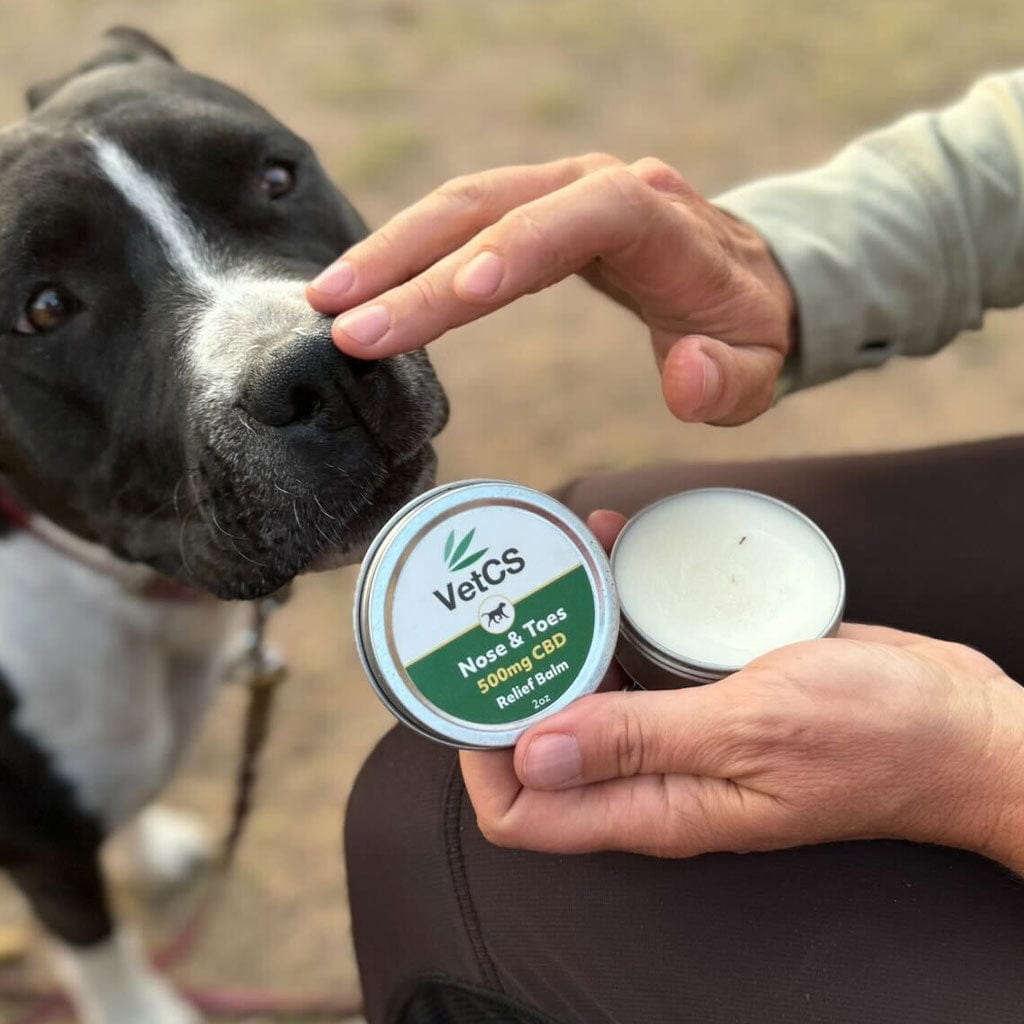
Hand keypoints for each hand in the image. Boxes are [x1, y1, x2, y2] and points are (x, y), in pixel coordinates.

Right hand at [307, 155, 794, 424]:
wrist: (741, 276)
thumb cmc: (745, 327)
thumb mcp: (759, 366)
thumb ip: (730, 379)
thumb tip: (687, 377)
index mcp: (659, 222)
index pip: (586, 216)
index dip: (523, 246)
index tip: (462, 292)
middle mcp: (600, 186)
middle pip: (494, 206)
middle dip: (416, 261)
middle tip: (344, 317)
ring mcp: (561, 190)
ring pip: (463, 204)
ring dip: (392, 249)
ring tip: (329, 299)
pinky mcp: (534, 208)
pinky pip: (463, 218)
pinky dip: (410, 248)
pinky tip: (365, 283)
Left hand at [460, 511, 1023, 869]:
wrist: (956, 721)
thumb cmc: (875, 734)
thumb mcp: (752, 729)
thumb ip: (640, 742)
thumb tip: (528, 754)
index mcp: (658, 806)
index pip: (524, 814)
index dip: (481, 760)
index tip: (471, 688)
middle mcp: (657, 776)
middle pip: (543, 748)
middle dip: (513, 682)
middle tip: (500, 608)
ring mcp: (681, 733)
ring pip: (590, 691)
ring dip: (563, 631)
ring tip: (550, 560)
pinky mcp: (707, 692)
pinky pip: (642, 652)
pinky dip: (619, 605)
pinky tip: (614, 546)